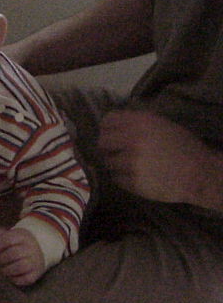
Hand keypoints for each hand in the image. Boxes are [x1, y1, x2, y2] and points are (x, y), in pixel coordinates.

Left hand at [0, 227, 44, 286]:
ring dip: (7, 270)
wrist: (37, 250)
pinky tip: (10, 276)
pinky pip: (26, 279)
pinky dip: (15, 280)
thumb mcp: (5, 234)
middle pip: (13, 253)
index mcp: (22, 235)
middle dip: (0, 259)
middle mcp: (31, 247)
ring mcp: (35, 260)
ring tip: (2, 270)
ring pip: (21, 266)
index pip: (7, 239)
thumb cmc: (14, 243)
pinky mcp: (36, 273)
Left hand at [98, 109, 222, 206]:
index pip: (108, 121)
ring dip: (115, 164)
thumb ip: (136, 123)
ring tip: (130, 165)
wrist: (199, 174)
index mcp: (140, 123)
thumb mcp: (161, 125)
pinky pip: (116, 178)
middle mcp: (132, 140)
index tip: (110, 133)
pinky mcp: (133, 182)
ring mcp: (131, 162)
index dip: (107, 128)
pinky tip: (136, 175)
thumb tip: (111, 126)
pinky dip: (122, 177)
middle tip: (115, 151)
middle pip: (102, 141)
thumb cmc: (182, 147)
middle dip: (107, 147)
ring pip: (108, 162)